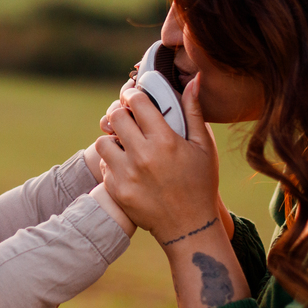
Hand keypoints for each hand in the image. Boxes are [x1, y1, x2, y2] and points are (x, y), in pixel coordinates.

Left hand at [96, 77, 225, 243]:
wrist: (188, 227)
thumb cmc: (201, 184)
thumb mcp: (204, 147)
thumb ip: (194, 111)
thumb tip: (194, 80)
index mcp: (165, 141)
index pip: (138, 102)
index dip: (133, 94)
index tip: (134, 96)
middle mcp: (143, 156)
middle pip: (115, 116)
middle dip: (119, 111)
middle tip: (126, 116)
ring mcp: (127, 175)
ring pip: (103, 141)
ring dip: (112, 138)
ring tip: (125, 142)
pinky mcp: (117, 190)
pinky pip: (104, 165)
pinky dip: (113, 161)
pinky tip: (127, 164)